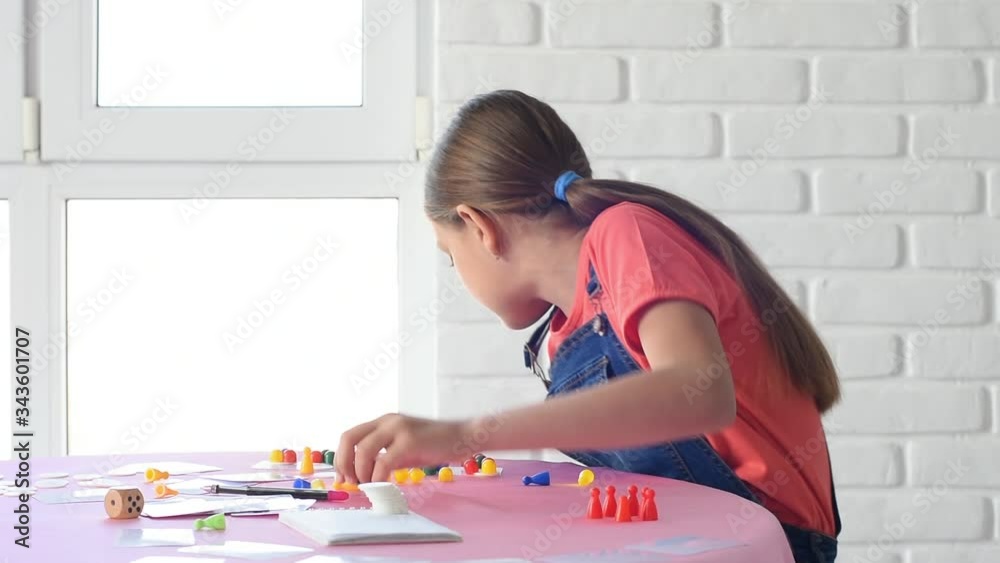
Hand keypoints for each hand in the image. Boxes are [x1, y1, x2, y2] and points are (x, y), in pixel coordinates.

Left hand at [335, 414, 470, 483]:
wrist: (463, 436)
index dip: (341, 458)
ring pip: (362, 449)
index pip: (349, 435)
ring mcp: (398, 428)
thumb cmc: (434, 445)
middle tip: (351, 482)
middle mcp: (387, 421)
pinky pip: (383, 461)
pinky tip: (383, 485)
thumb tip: (363, 476)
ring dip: (360, 472)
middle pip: (349, 438)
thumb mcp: (403, 450)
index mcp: (383, 422)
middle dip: (344, 463)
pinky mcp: (409, 440)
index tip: (343, 478)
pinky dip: (377, 477)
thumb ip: (383, 458)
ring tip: (368, 485)